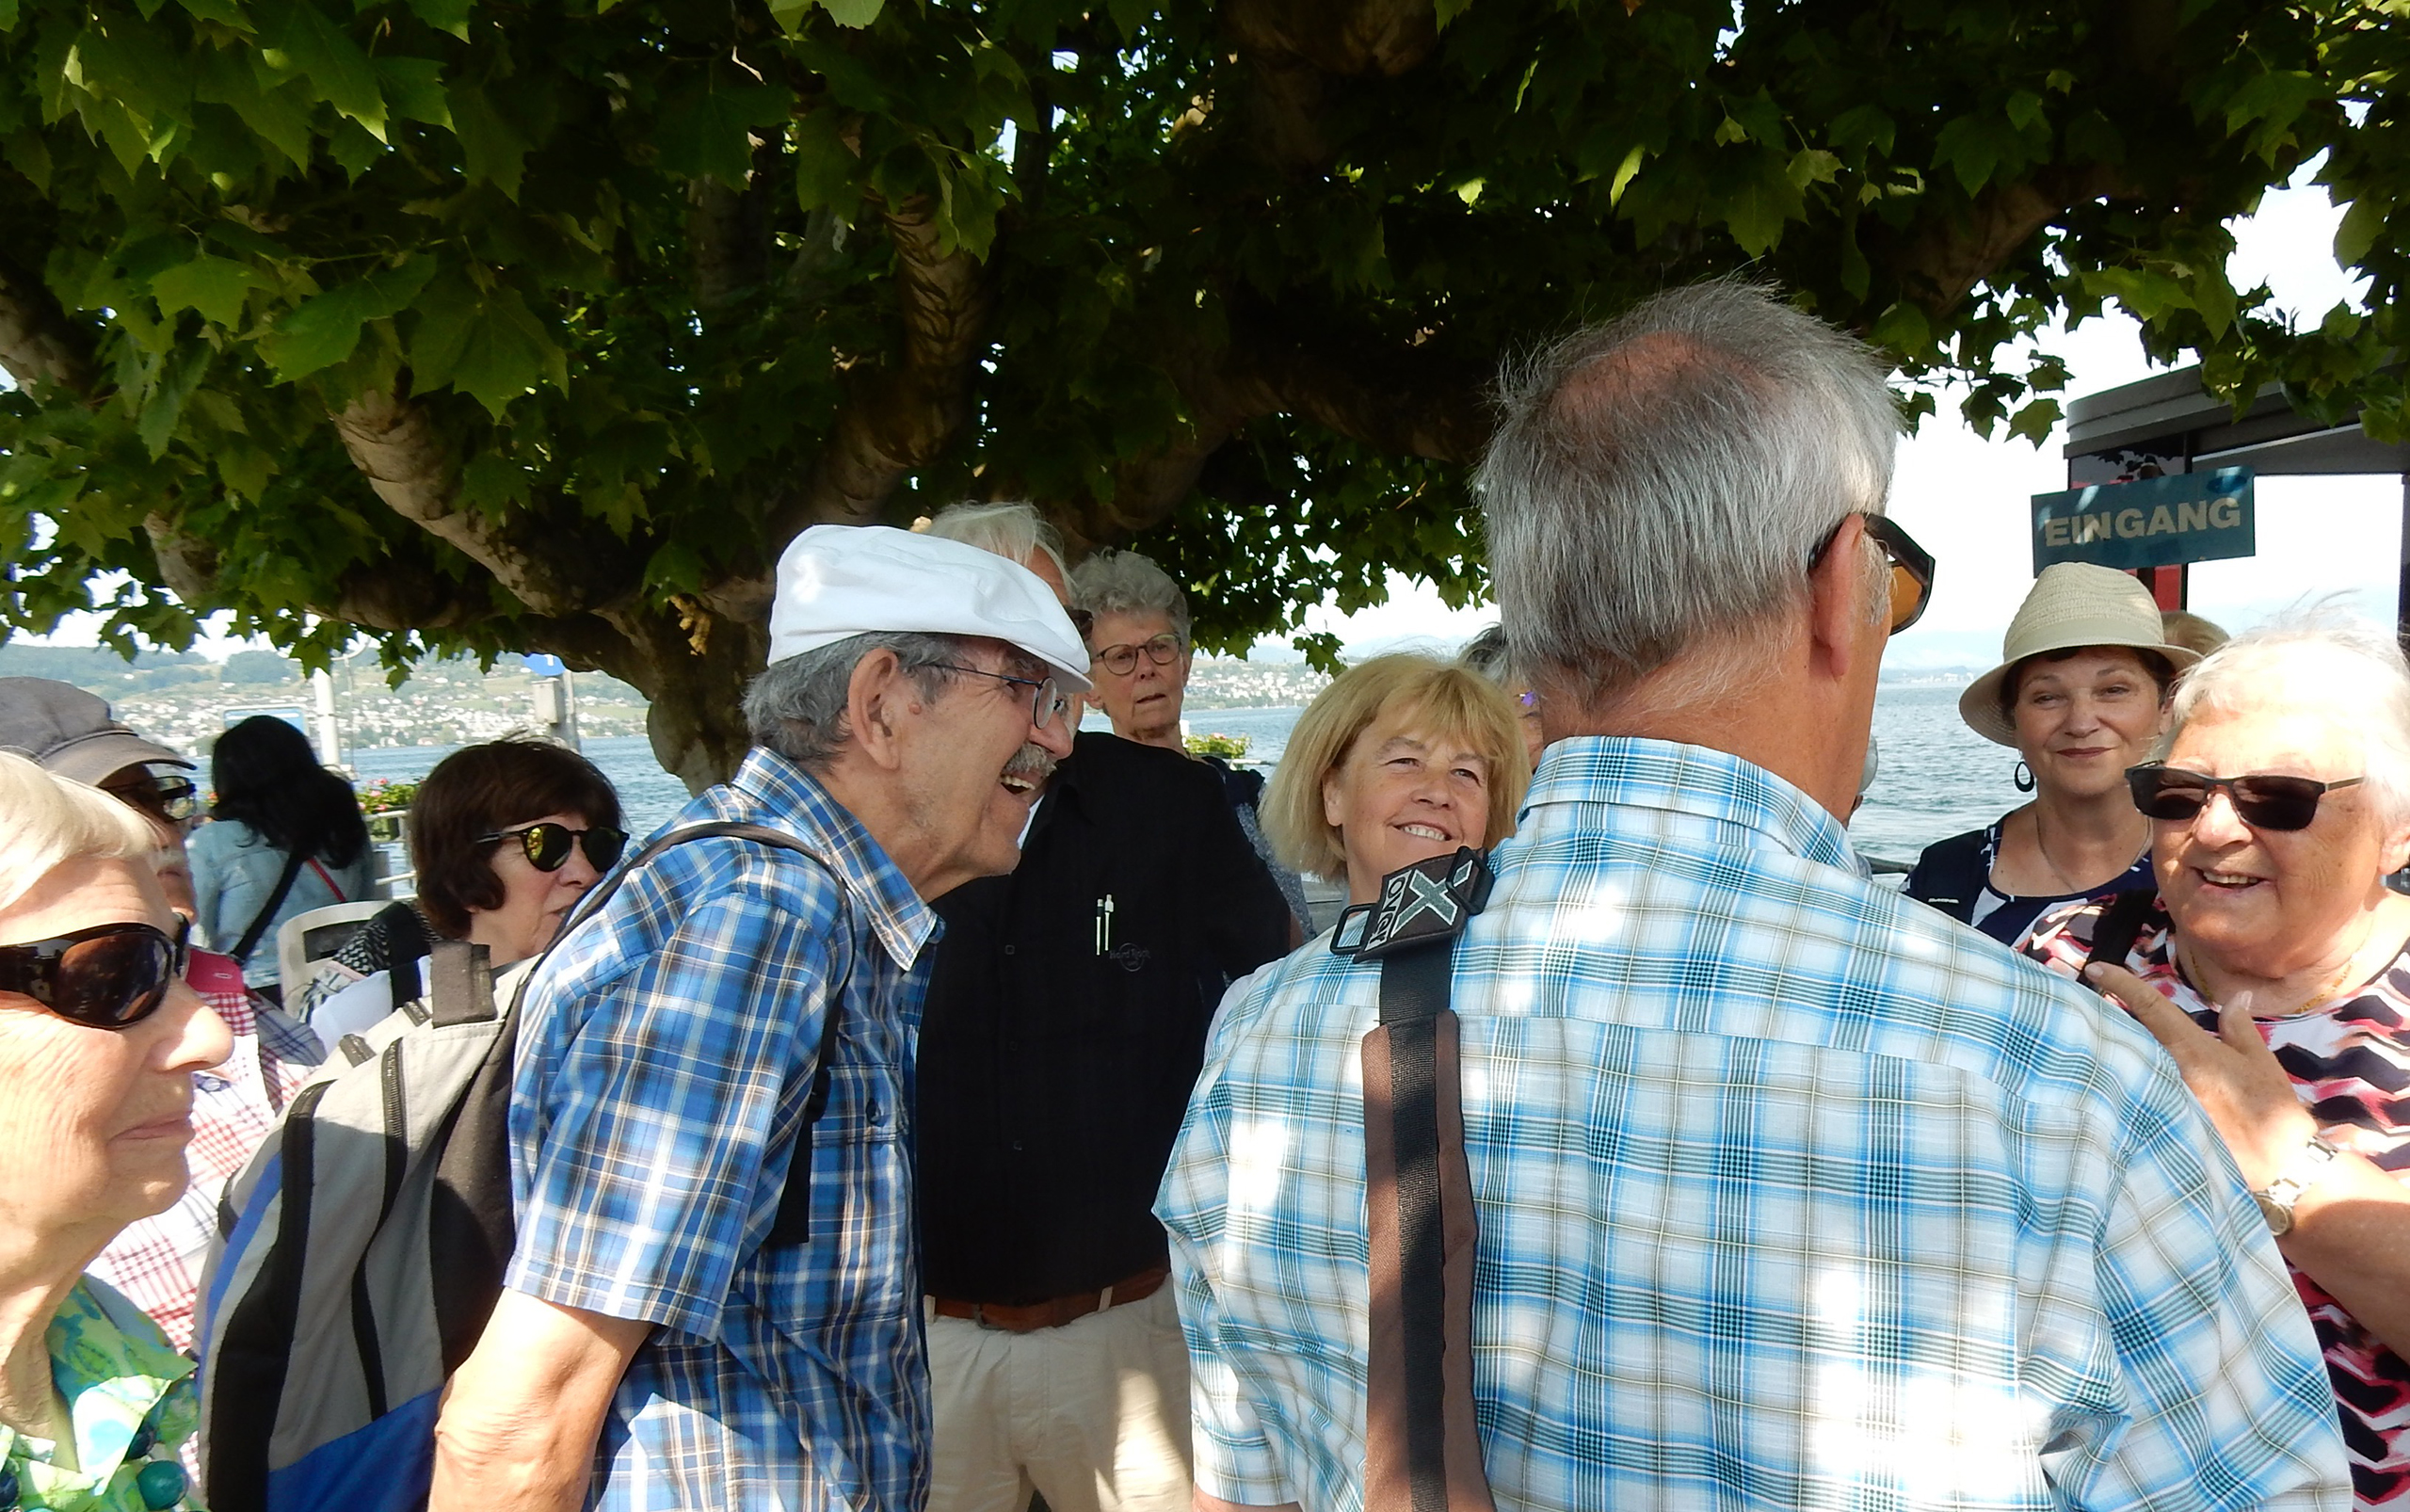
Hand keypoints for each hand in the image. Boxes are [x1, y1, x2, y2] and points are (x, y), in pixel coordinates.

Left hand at [2081, 961, 2318, 1190]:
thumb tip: (2236, 996)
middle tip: (2092, 1008)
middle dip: (2110, 1021)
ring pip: (2126, 1065)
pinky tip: (2114, 1080)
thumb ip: (2238, 1027)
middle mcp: (2167, 1074)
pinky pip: (2131, 1096)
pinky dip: (2123, 1082)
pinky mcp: (2155, 1126)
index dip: (2121, 983)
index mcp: (2191, 1052)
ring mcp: (2158, 1101)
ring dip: (2115, 1051)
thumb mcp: (2260, 1062)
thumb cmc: (2272, 1110)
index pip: (2150, 1008)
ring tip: (2099, 1040)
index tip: (2094, 967)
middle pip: (2128, 1037)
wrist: (2280, 1168)